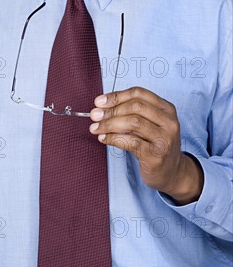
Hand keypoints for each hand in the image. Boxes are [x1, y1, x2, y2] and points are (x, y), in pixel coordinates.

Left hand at [89, 87, 203, 203]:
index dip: (116, 96)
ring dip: (109, 124)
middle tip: (94, 115)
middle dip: (111, 110)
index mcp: (166, 109)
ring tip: (95, 128)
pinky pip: (130, 142)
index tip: (99, 101)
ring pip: (133, 123)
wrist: (172, 172)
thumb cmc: (155, 144)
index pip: (139, 94)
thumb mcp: (148, 124)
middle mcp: (168, 122)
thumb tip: (101, 107)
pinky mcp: (156, 156)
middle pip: (135, 107)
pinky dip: (113, 138)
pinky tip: (103, 138)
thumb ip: (130, 113)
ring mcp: (164, 139)